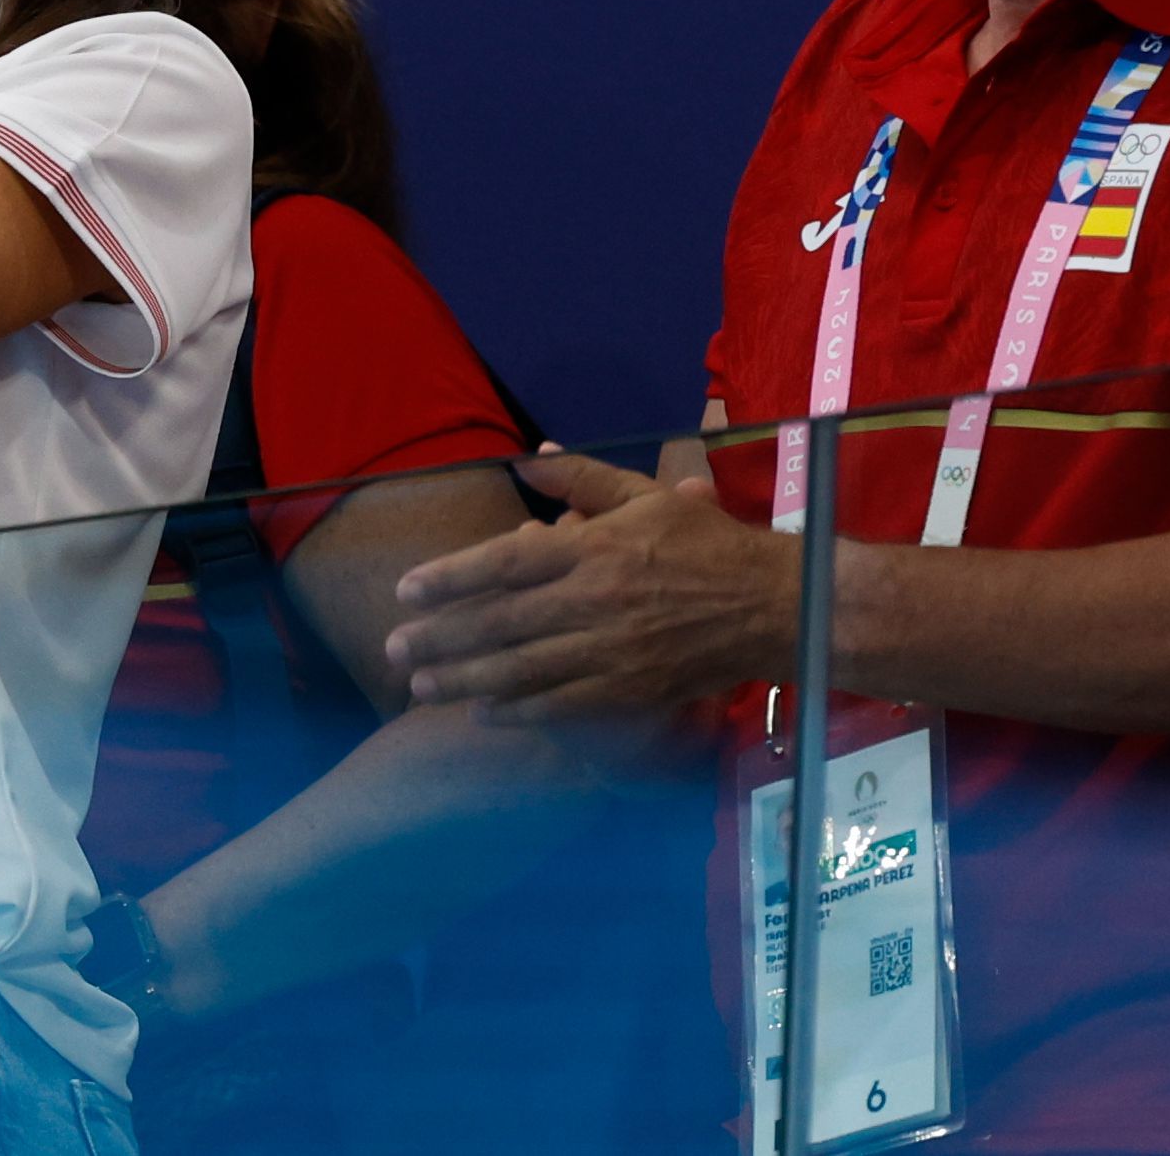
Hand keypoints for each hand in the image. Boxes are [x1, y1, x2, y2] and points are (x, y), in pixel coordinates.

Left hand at [383, 453, 796, 721]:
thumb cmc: (704, 543)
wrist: (774, 604)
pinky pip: (564, 705)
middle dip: (441, 637)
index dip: (449, 577)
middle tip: (395, 648)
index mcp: (593, 548)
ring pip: (523, 669)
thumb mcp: (644, 496)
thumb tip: (526, 457)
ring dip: (464, 679)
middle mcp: (594, 600)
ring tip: (421, 685)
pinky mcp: (632, 690)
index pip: (505, 563)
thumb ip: (580, 477)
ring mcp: (612, 650)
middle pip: (501, 622)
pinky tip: (483, 713)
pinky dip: (520, 711)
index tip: (405, 590)